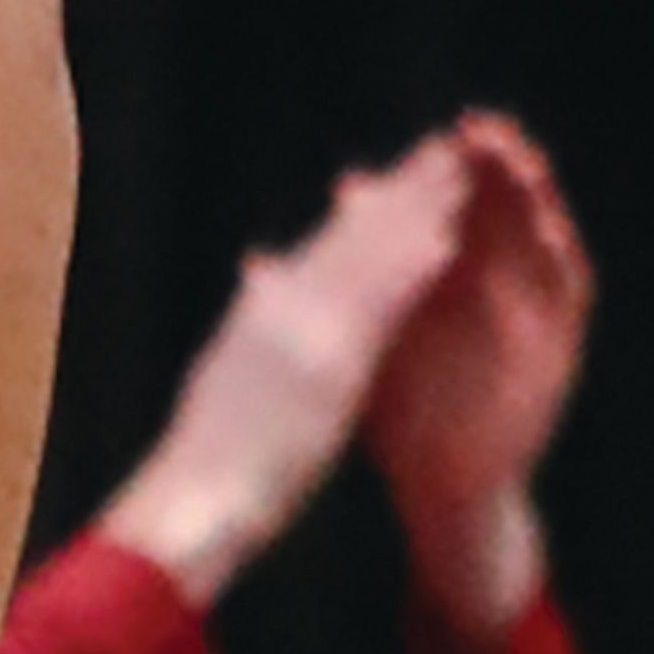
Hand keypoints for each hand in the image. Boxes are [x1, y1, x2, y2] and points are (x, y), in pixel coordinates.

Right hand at [92, 131, 473, 610]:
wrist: (197, 499)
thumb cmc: (203, 461)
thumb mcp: (221, 384)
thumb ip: (249, 330)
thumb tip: (257, 281)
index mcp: (259, 319)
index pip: (318, 253)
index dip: (360, 214)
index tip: (389, 182)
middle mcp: (282, 309)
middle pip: (348, 237)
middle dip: (396, 193)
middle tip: (436, 154)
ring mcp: (306, 329)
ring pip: (370, 255)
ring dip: (416, 210)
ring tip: (456, 175)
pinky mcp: (333, 360)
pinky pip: (383, 302)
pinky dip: (416, 265)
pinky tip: (450, 240)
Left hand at [364, 111, 591, 630]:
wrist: (440, 484)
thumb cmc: (399, 414)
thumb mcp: (361, 346)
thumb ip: (331, 298)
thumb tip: (261, 255)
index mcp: (441, 279)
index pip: (443, 212)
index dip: (436, 174)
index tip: (438, 133)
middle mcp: (490, 285)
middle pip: (495, 212)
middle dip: (488, 167)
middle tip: (478, 126)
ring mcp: (527, 311)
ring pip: (533, 238)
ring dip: (528, 197)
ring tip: (515, 158)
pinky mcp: (557, 344)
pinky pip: (567, 290)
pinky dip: (559, 256)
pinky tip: (549, 227)